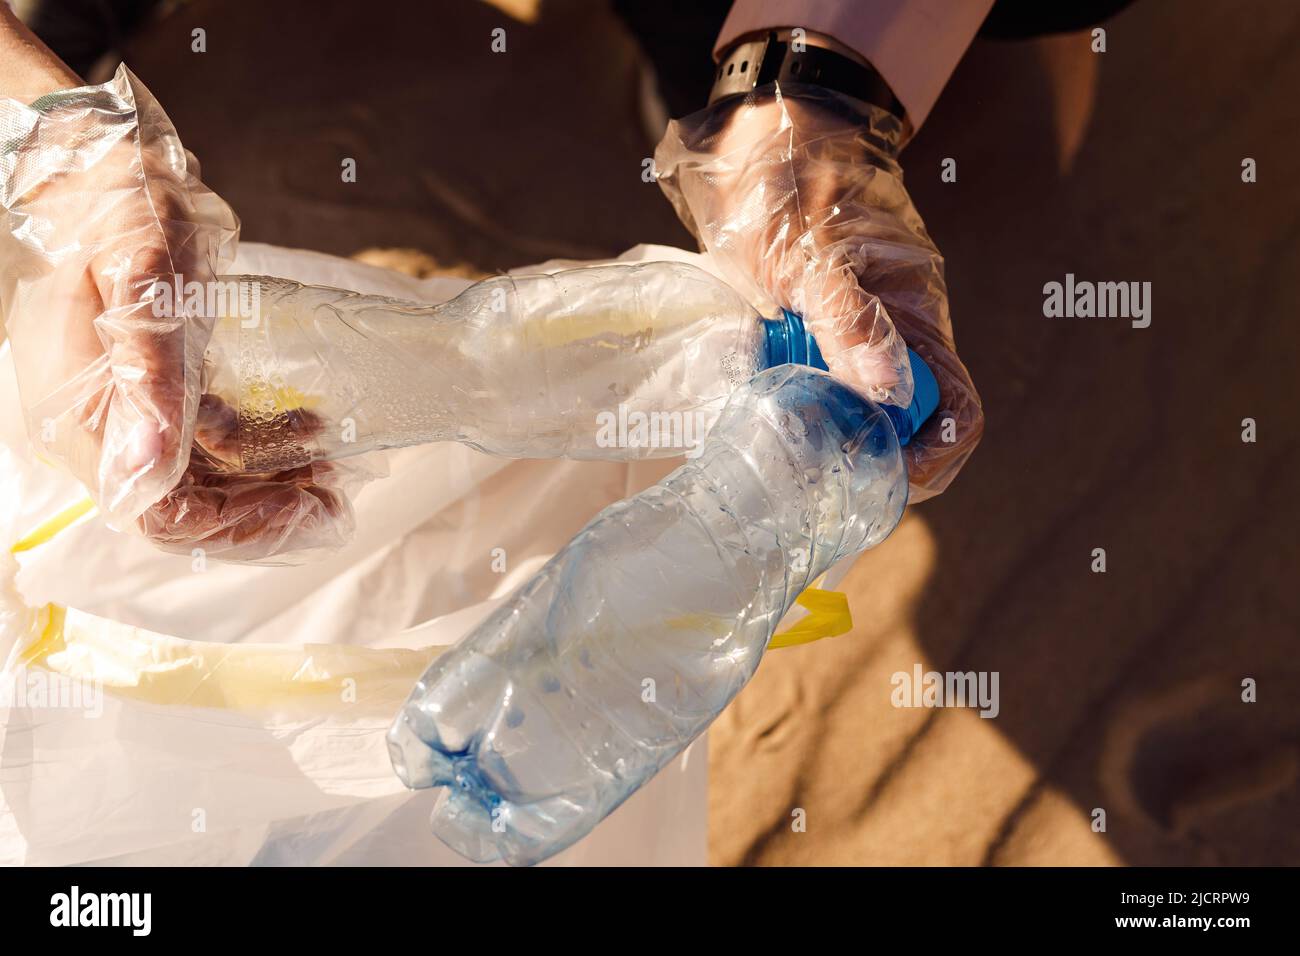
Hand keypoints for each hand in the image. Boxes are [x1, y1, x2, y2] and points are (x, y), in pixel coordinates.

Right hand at [1, 65, 355, 559]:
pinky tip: (304, 430)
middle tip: (332, 497)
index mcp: (78, 410)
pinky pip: (202, 443)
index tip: (298, 505)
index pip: (152, 507)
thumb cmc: (116, 207)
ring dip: (264, 483)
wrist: (96, 166)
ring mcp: (122, 412)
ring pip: (198, 481)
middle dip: (258, 511)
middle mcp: (95, 426)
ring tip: (330, 471)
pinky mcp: (148, 395)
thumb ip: (145, 370)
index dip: (227, 522)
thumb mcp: (139, 274)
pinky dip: (254, 446)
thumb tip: (151, 464)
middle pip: (181, 507)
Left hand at [654, 84, 982, 499]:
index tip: (883, 483)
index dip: (933, 459)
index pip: (958, 411)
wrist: (764, 136)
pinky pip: (825, 389)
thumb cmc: (793, 181)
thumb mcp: (813, 254)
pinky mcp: (820, 333)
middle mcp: (897, 335)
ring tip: (793, 457)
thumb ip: (848, 321)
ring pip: (865, 414)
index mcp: (918, 317)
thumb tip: (887, 395)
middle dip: (876, 463)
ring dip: (836, 440)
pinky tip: (772, 421)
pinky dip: (805, 412)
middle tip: (821, 481)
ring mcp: (858, 336)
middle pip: (911, 427)